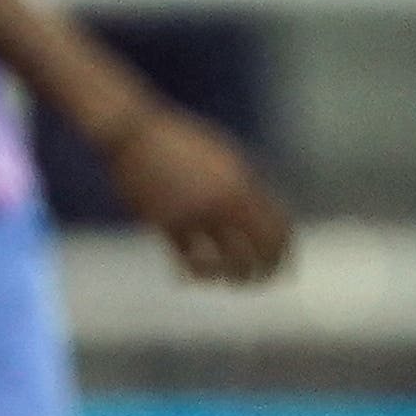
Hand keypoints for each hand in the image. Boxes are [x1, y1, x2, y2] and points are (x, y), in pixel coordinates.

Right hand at [104, 103, 290, 285]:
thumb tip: (264, 216)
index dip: (283, 252)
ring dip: (230, 278)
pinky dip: (193, 273)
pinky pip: (186, 260)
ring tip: (227, 281)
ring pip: (224, 263)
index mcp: (243, 184)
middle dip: (264, 272)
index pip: (279, 230)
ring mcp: (193, 214)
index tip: (280, 265)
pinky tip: (192, 276)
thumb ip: (246, 185)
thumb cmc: (179, 141)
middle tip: (258, 281)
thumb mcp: (223, 157)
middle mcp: (223, 202)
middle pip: (259, 251)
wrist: (132, 133)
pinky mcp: (163, 223)